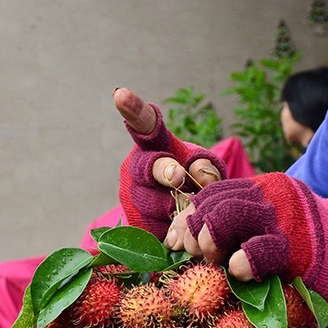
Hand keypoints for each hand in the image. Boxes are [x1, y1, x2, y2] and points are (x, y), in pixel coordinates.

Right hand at [115, 87, 223, 233]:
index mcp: (153, 145)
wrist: (181, 216)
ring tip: (196, 210)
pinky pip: (158, 229)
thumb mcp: (204, 167)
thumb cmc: (194, 180)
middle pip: (148, 167)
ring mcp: (132, 197)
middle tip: (179, 178)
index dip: (132, 109)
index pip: (143, 123)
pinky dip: (177, 231)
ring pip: (156, 203)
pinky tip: (186, 230)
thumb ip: (206, 166)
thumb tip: (204, 181)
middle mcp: (136, 168)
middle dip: (166, 172)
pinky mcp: (135, 225)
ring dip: (181, 208)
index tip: (121, 95)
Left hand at [170, 173, 327, 309]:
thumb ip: (235, 225)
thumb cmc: (302, 250)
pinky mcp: (295, 245)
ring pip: (228, 214)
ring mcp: (283, 217)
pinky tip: (238, 270)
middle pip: (213, 201)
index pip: (211, 193)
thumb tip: (184, 236)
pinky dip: (243, 260)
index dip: (187, 218)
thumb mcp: (267, 226)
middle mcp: (270, 195)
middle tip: (194, 254)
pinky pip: (260, 248)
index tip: (175, 242)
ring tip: (215, 260)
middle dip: (194, 229)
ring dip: (210, 240)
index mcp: (262, 188)